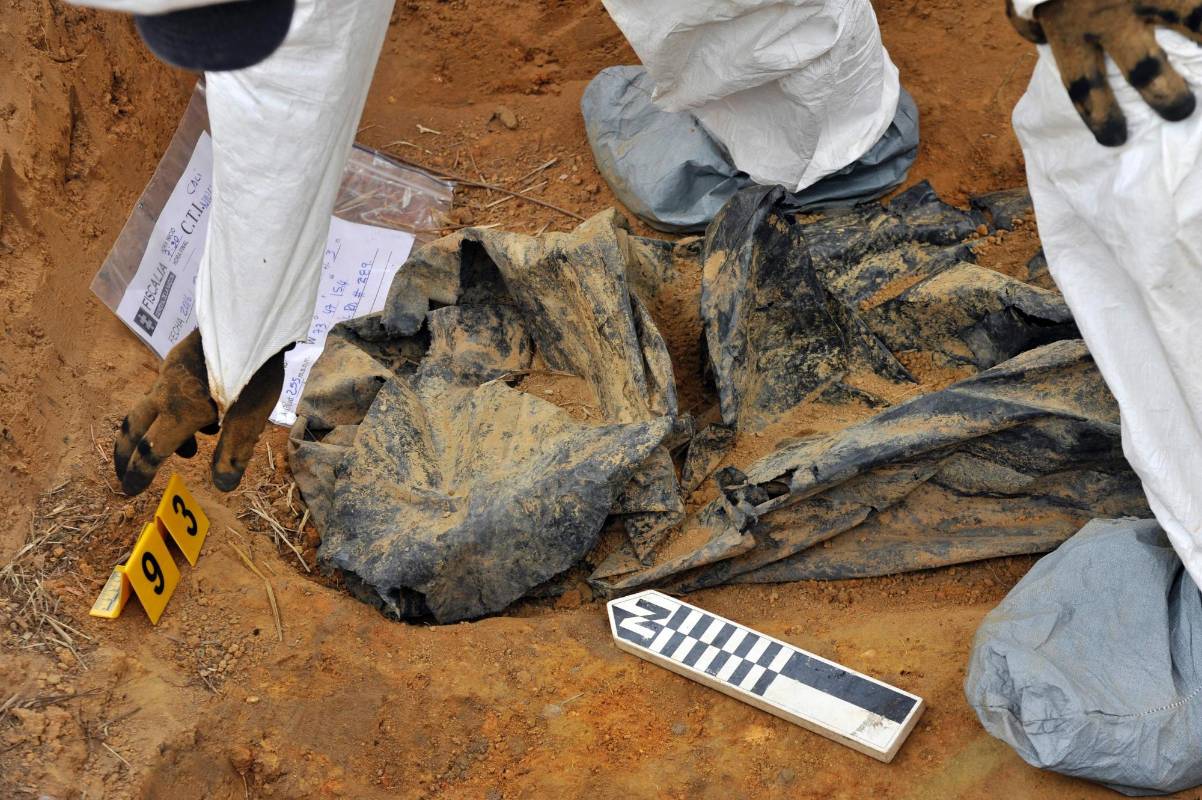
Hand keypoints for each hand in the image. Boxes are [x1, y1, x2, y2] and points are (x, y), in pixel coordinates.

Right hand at [114, 329, 284, 495]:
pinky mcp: (179, 357)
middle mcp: (165, 392)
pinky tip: (207, 412)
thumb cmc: (254, 373)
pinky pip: (167, 390)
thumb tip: (222, 487)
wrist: (251, 321)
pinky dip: (174, 410)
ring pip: (151, 407)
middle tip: (126, 471)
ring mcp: (169, 371)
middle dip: (127, 452)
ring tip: (190, 448)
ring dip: (160, 430)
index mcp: (179, 413)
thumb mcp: (251, 420)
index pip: (149, 452)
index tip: (129, 490)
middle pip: (133, 426)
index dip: (138, 474)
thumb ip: (234, 454)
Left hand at [1007, 0, 1201, 144]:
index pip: (1084, 85)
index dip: (1100, 115)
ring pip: (1191, 16)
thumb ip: (1034, 17)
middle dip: (1163, 94)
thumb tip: (1037, 33)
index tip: (1115, 138)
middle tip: (1179, 110)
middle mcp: (1107, 14)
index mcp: (1068, 28)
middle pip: (1143, 67)